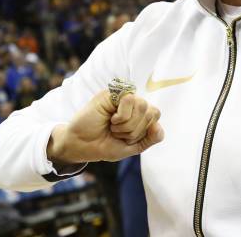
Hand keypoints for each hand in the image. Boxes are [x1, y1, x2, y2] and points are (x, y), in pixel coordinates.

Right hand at [47, 90, 162, 165]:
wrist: (82, 146)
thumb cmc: (105, 145)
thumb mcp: (132, 147)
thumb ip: (150, 139)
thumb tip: (158, 126)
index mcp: (138, 114)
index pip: (155, 115)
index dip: (145, 130)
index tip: (128, 139)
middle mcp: (132, 104)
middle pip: (151, 111)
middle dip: (135, 130)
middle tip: (118, 133)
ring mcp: (122, 97)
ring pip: (142, 105)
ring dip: (128, 124)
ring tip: (114, 127)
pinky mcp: (111, 93)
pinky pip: (129, 99)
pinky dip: (122, 116)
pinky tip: (110, 119)